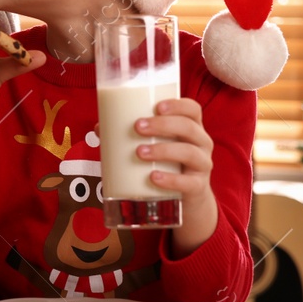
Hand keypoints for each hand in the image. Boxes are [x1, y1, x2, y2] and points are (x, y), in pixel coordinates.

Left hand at [134, 98, 218, 254]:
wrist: (187, 196)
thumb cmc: (168, 162)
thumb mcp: (155, 145)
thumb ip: (131, 135)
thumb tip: (100, 128)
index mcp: (191, 127)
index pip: (192, 109)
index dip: (178, 105)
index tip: (157, 106)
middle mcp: (201, 143)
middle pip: (189, 127)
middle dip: (163, 125)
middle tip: (138, 127)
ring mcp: (202, 165)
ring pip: (190, 153)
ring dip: (164, 150)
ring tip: (140, 152)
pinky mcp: (198, 187)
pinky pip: (189, 183)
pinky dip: (171, 180)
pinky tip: (154, 177)